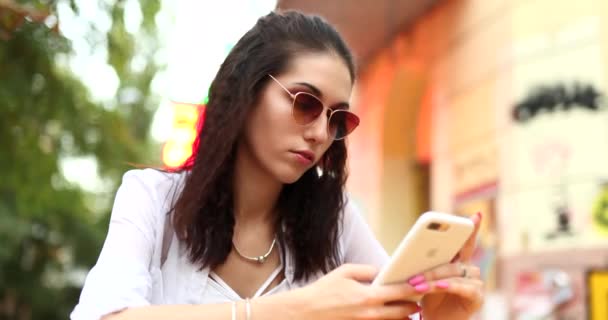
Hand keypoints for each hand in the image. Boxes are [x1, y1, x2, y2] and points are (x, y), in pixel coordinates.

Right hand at [294, 264, 419, 319]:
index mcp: (368, 295)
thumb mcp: (345, 272)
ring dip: (406, 315)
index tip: (425, 283)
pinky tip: (396, 315)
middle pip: (405, 310)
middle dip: (415, 303)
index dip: (416, 287)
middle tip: (421, 296)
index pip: (401, 292)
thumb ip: (368, 270)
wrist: (306, 312)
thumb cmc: (324, 291)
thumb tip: (383, 271)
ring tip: (411, 307)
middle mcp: (371, 313)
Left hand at [413, 212, 484, 319]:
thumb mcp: (425, 277)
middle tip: (413, 271)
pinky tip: (438, 286)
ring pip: (454, 274)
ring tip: (416, 283)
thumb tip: (413, 253)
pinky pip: (462, 288)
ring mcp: (476, 283)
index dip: (472, 228)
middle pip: (453, 260)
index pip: (466, 242)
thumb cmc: (428, 298)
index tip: (476, 216)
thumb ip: (425, 263)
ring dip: (433, 278)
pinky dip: (448, 286)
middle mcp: (471, 270)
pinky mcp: (477, 298)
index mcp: (460, 261)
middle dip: (431, 266)